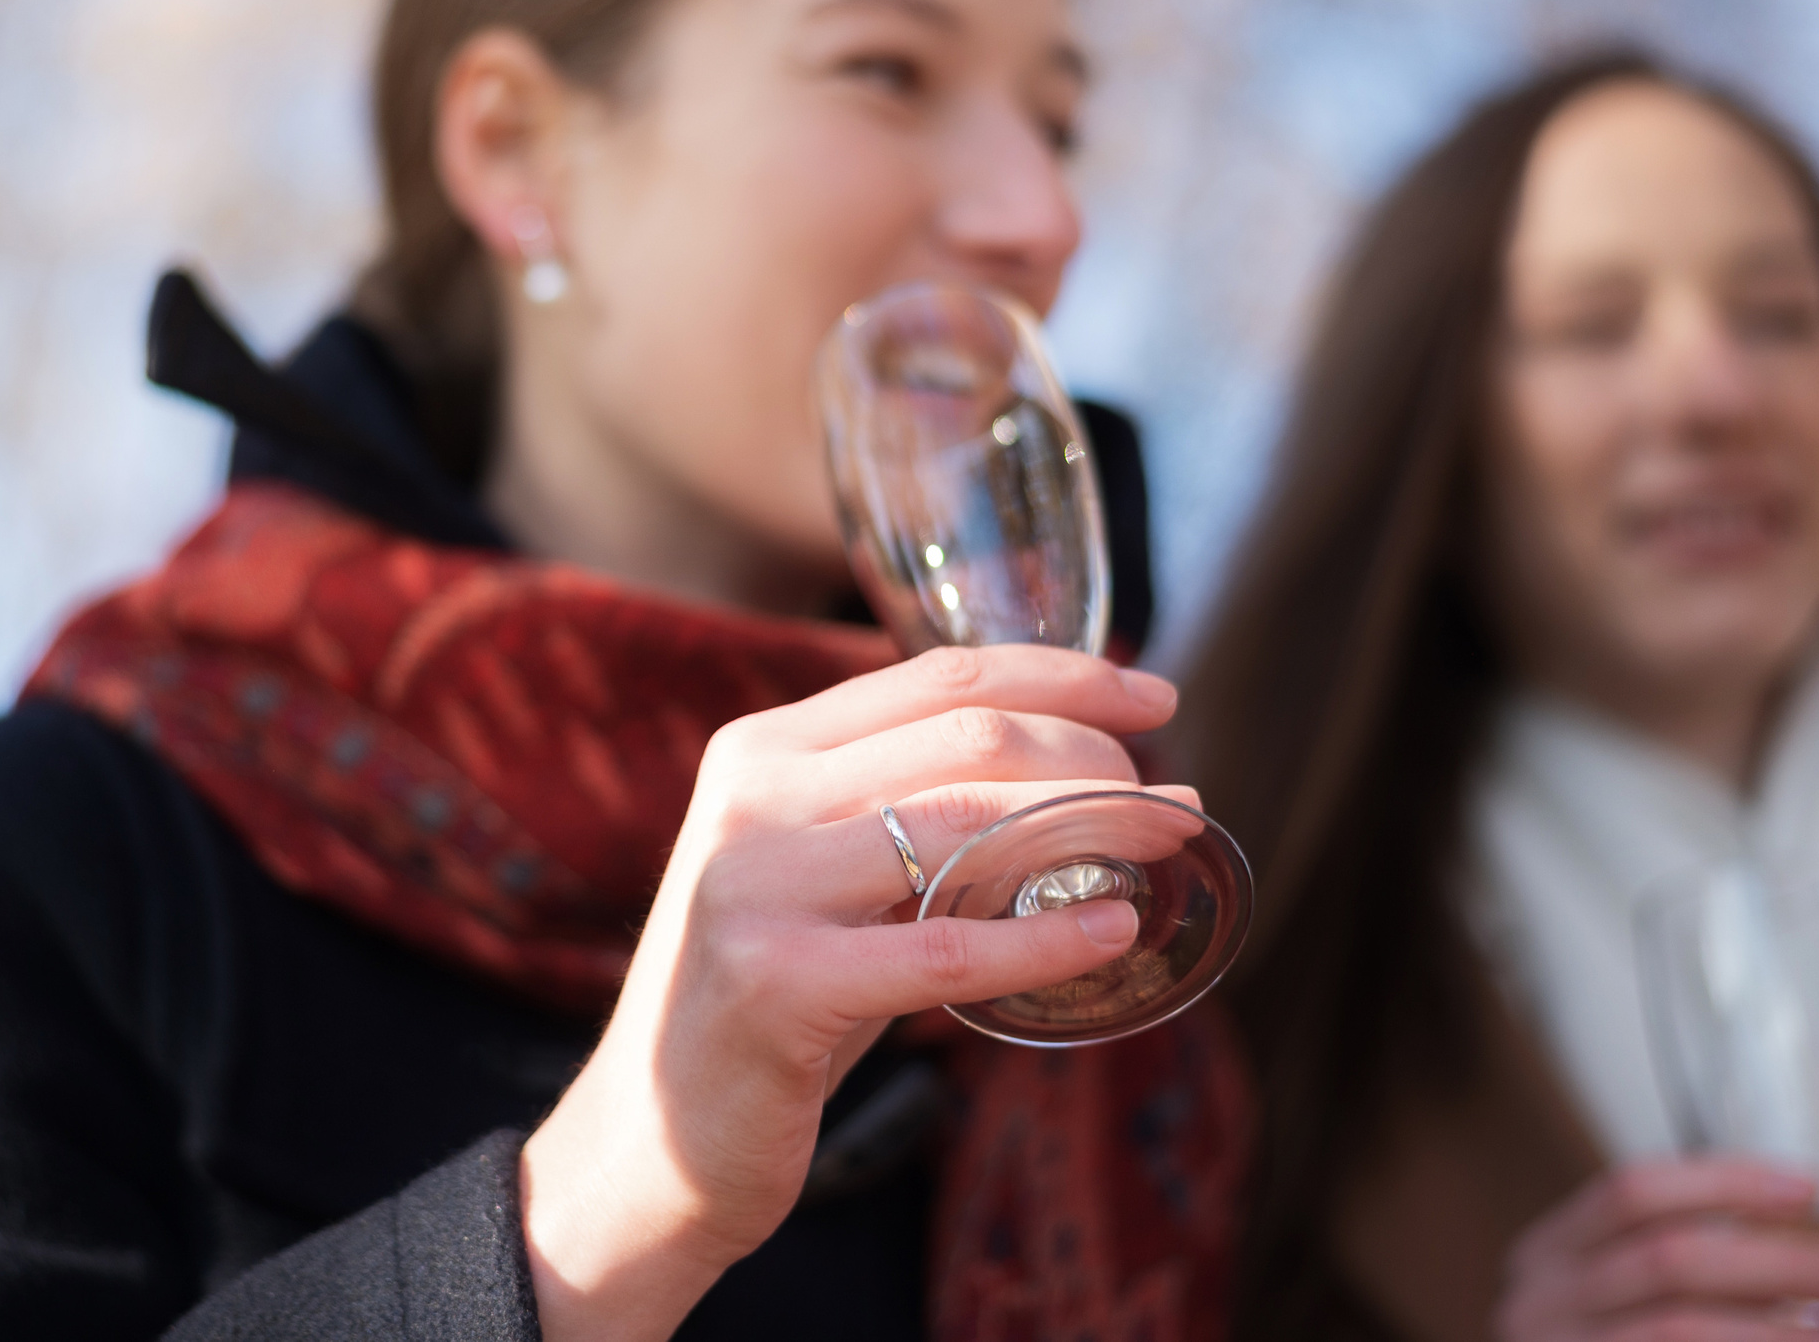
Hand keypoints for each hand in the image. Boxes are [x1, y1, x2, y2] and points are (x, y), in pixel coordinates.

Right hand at [518, 643, 1185, 1341]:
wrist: (647, 1146)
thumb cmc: (766, 1006)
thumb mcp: (823, 883)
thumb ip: (906, 819)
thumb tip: (1073, 778)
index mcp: (762, 750)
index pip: (938, 675)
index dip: (1063, 673)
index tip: (1152, 693)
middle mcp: (751, 796)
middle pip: (964, 736)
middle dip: (1093, 755)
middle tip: (1171, 800)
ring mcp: (756, 885)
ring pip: (962, 822)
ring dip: (1089, 829)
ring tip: (1166, 844)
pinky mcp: (778, 984)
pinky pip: (947, 949)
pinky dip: (1046, 936)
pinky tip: (1111, 932)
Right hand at [1497, 1159, 1818, 1341]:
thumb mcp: (1608, 1294)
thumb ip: (1674, 1258)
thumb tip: (1802, 1232)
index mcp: (1547, 1255)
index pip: (1632, 1190)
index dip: (1724, 1182)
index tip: (1807, 1187)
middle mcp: (1541, 1304)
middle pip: (1667, 1259)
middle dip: (1776, 1261)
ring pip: (1680, 1329)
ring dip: (1784, 1332)